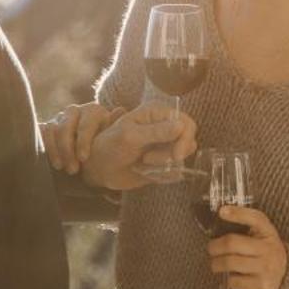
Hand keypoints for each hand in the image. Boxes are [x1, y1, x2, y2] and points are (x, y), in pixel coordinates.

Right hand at [42, 102, 121, 174]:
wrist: (92, 154)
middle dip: (68, 149)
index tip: (83, 159)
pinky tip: (52, 162)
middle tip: (72, 170)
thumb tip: (120, 110)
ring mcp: (60, 118)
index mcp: (94, 111)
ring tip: (61, 168)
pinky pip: (43, 132)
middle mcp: (76, 111)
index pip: (86, 123)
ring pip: (53, 129)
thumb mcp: (113, 138)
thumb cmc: (106, 147)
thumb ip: (116, 127)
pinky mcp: (48, 126)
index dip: (84, 141)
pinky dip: (46, 147)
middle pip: (66, 126)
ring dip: (56, 150)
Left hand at [83, 103, 198, 192]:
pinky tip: (146, 171)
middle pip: (189, 140)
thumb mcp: (130, 136)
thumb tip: (181, 126)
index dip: (185, 139)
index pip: (186, 122)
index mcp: (157, 114)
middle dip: (173, 154)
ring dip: (165, 164)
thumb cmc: (109, 145)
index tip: (176, 155)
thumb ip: (155, 132)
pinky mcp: (163, 162)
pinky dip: (163, 174)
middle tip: (149, 159)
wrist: (100, 168)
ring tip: (143, 162)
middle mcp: (164, 127)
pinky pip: (175, 170)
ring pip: (182, 157)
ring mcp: (165, 145)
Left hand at [208, 205, 287, 288]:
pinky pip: (235, 281)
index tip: (221, 211)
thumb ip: (246, 228)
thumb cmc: (265, 254)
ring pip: (230, 263)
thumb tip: (220, 217)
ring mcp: (267, 268)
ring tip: (215, 264)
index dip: (238, 213)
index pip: (255, 218)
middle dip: (215, 246)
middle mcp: (269, 249)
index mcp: (269, 233)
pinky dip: (228, 280)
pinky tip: (231, 278)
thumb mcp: (262, 237)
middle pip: (232, 243)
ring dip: (216, 264)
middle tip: (211, 249)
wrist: (285, 280)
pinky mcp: (262, 286)